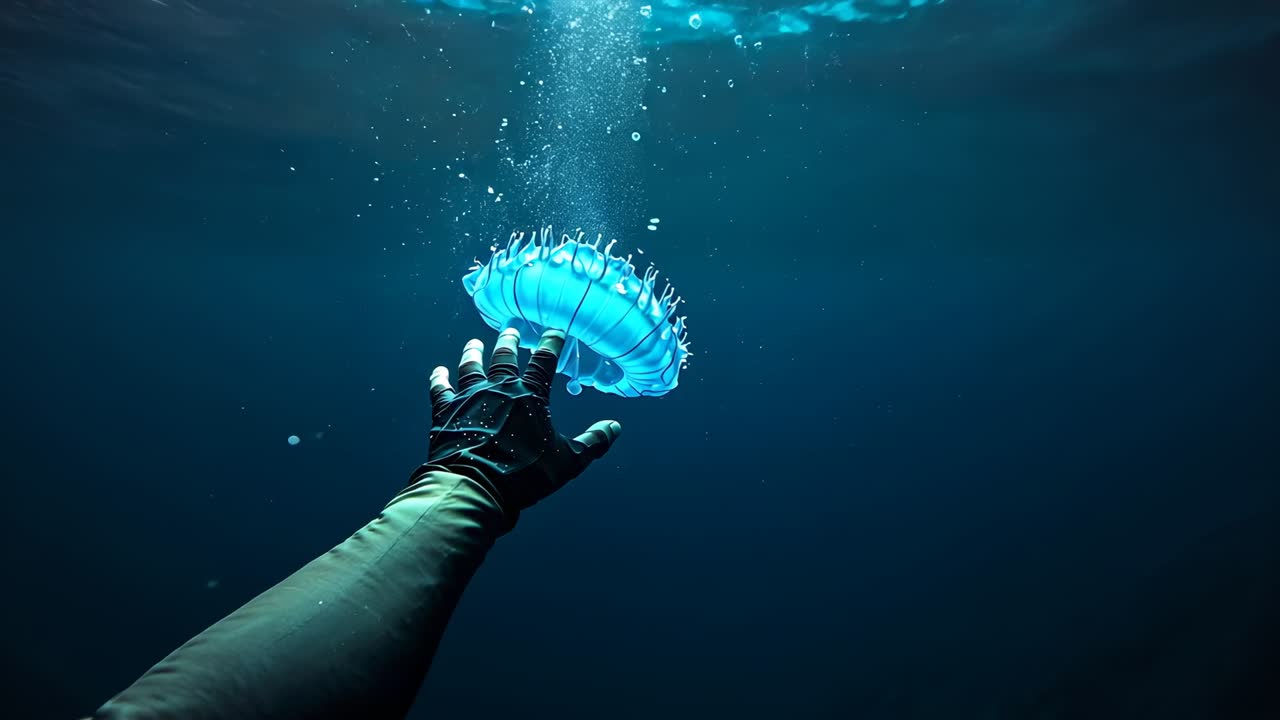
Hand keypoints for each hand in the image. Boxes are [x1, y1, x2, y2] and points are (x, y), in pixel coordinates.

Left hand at [420, 328, 621, 522]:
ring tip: (474, 343)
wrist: (473, 486)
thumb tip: (615, 427)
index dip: (551, 343)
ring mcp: (469, 398)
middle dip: (509, 340)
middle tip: (510, 328)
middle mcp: (498, 388)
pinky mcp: (445, 412)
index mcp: (530, 395)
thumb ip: (593, 442)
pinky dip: (440, 379)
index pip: (544, 361)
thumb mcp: (568, 461)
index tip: (555, 330)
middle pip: (504, 356)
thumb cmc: (524, 474)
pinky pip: (441, 389)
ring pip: (471, 366)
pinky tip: (439, 371)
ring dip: (473, 353)